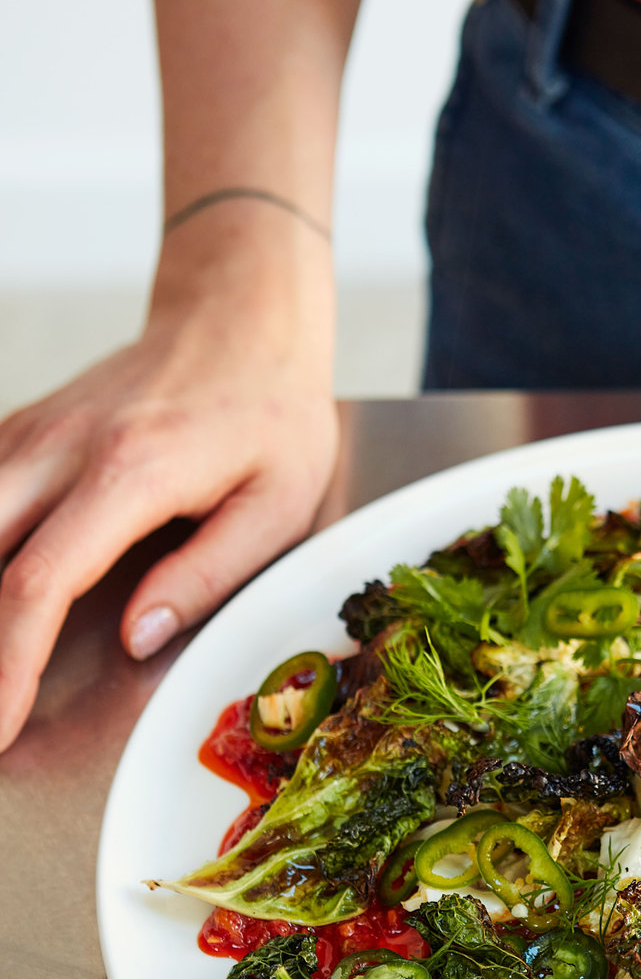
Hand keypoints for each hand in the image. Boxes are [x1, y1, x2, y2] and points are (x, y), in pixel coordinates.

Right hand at [0, 242, 338, 751]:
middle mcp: (60, 450)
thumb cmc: (271, 409)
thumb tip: (137, 637)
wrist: (240, 313)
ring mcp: (31, 435)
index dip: (7, 666)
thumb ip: (205, 575)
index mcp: (127, 474)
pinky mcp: (22, 434)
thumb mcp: (277, 502)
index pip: (40, 585)